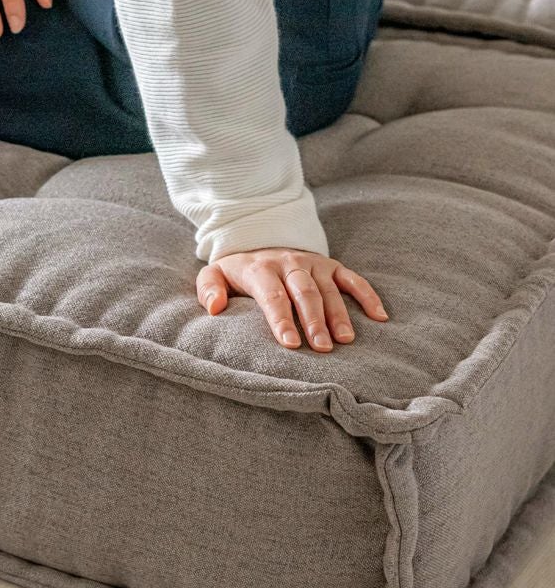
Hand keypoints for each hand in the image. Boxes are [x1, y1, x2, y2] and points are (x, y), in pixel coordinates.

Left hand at [196, 247, 388, 351]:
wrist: (259, 238)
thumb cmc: (237, 270)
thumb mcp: (214, 274)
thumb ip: (208, 289)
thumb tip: (214, 308)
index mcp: (260, 269)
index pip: (272, 296)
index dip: (281, 320)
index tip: (290, 344)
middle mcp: (289, 264)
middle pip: (305, 293)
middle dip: (314, 321)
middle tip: (322, 348)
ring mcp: (313, 264)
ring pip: (329, 289)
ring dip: (338, 314)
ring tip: (345, 340)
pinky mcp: (331, 265)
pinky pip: (353, 279)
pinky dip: (367, 296)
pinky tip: (379, 317)